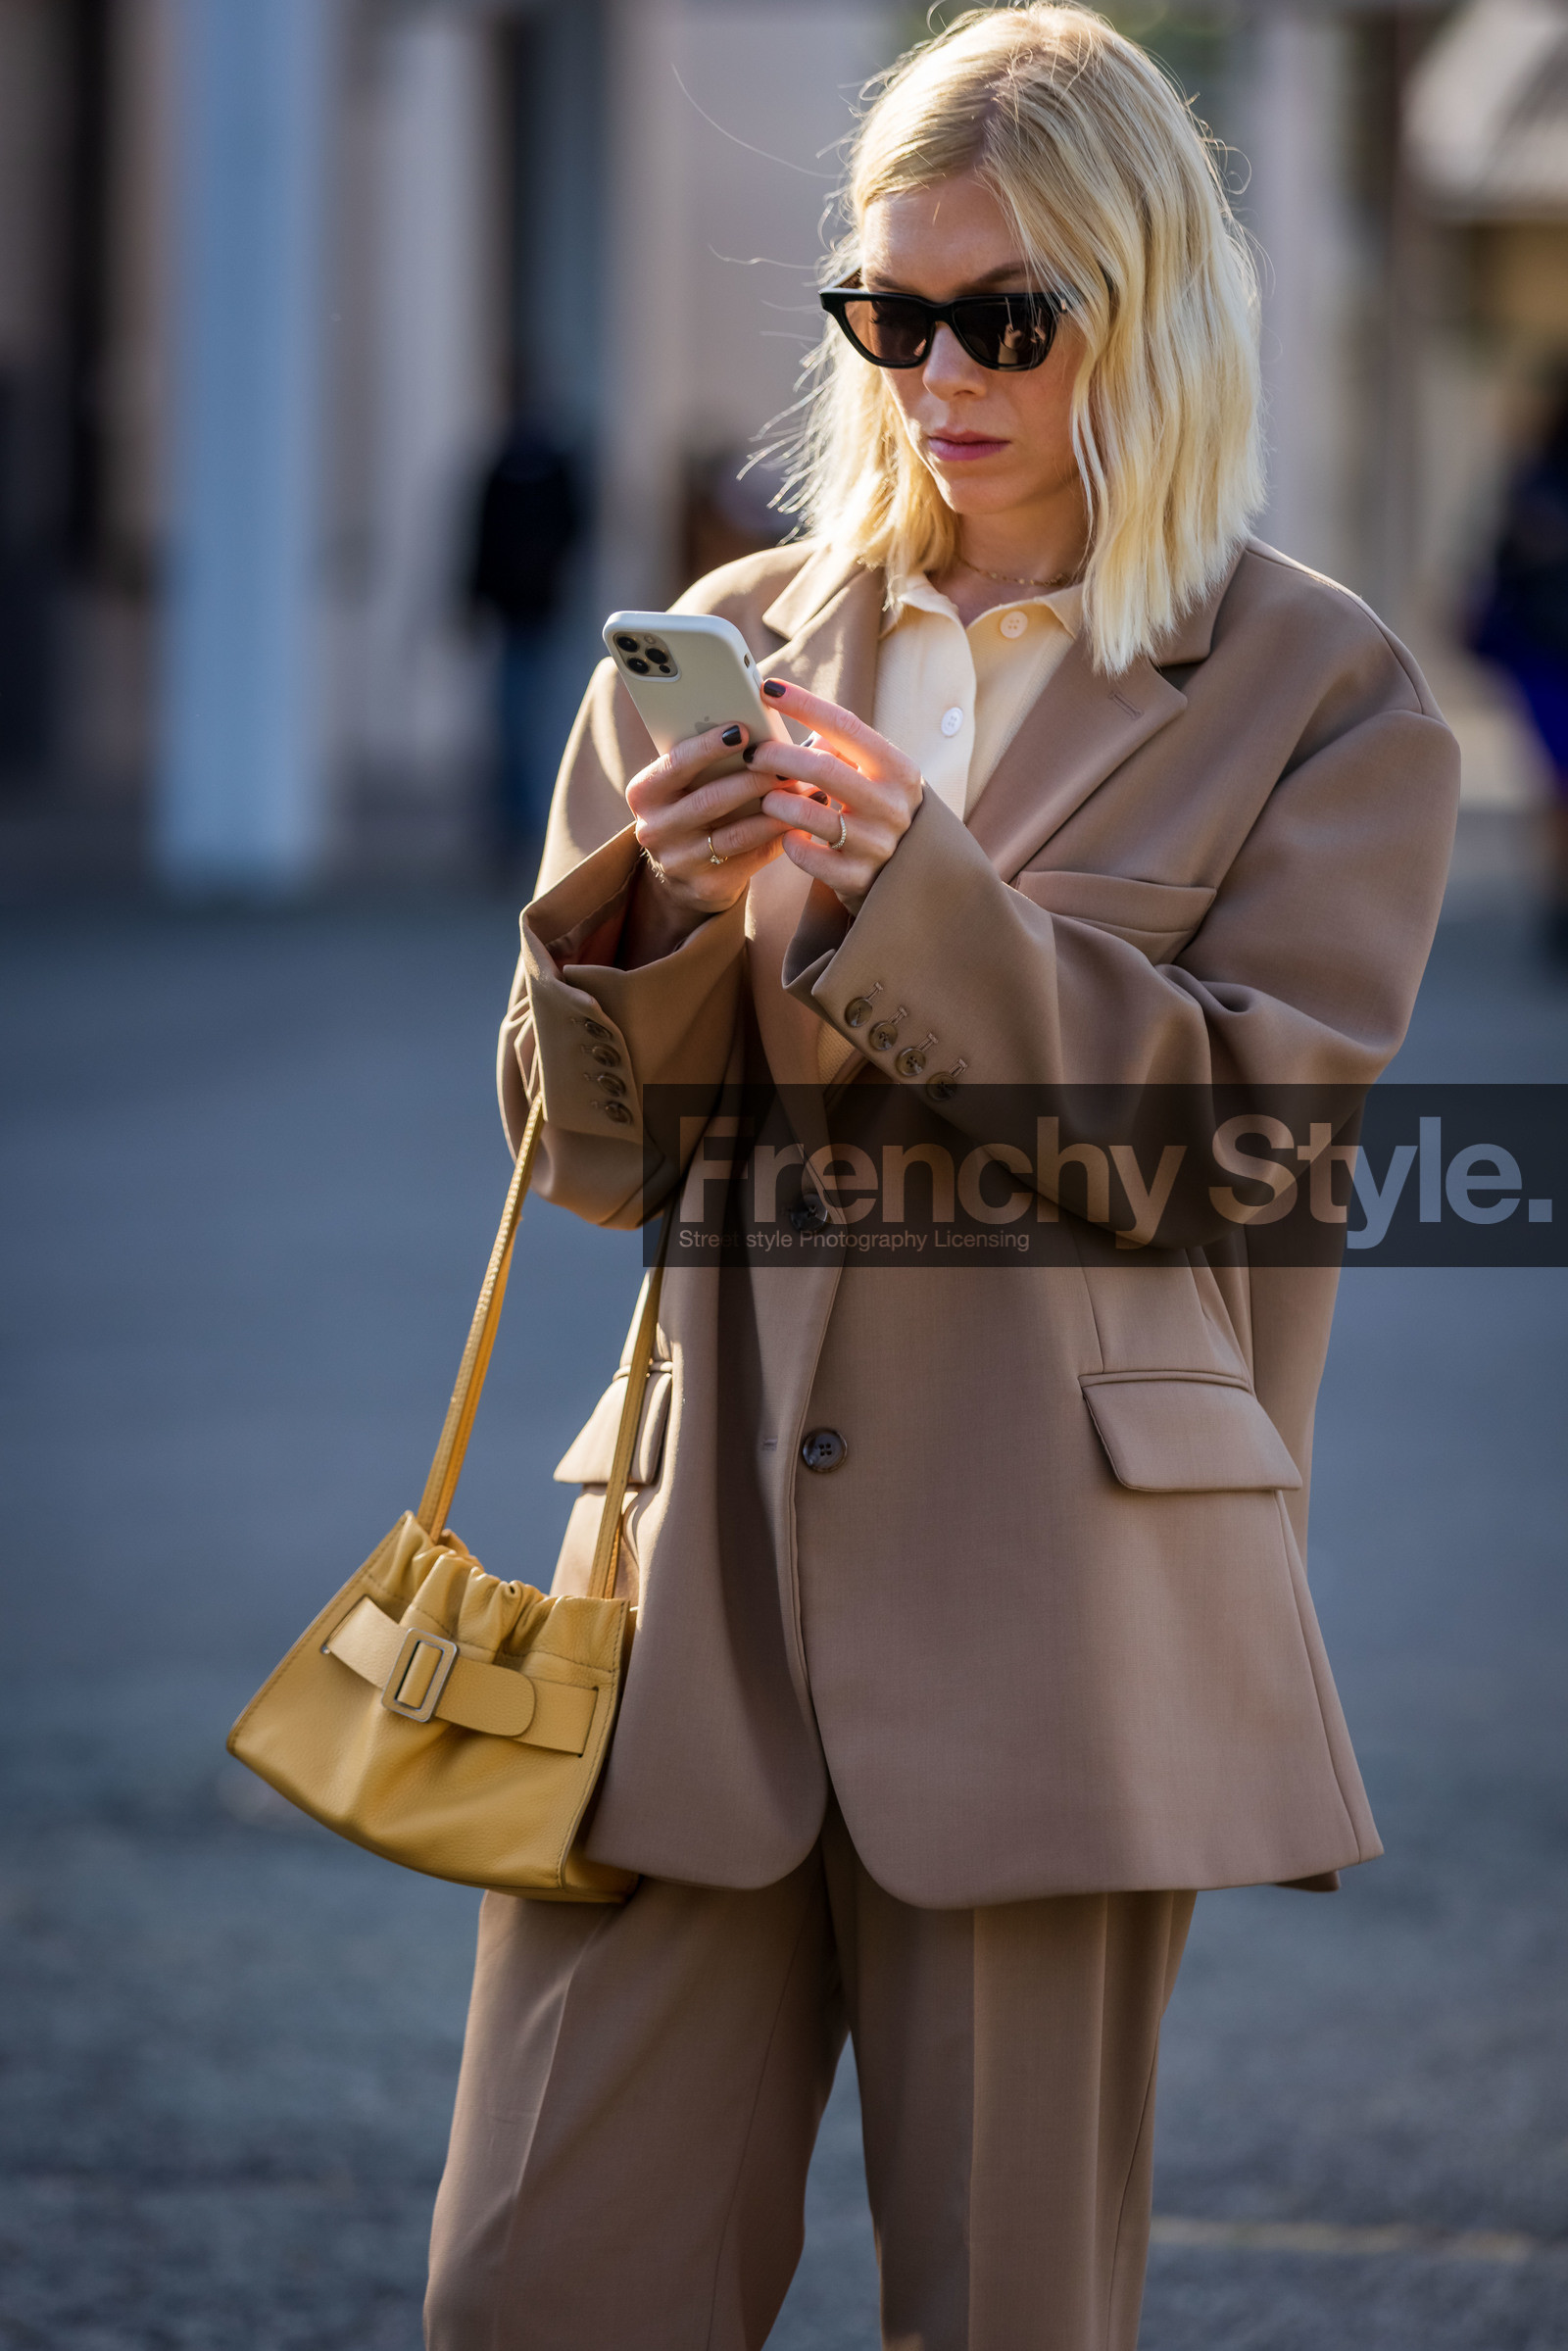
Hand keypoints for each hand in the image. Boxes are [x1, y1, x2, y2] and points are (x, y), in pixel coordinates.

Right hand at [622, 722, 793, 961]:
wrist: (685, 873)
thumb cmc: (697, 809)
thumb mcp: (690, 783)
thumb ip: (716, 757)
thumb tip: (764, 716)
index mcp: (645, 793)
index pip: (675, 764)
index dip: (708, 747)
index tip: (743, 730)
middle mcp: (654, 829)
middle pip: (710, 800)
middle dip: (755, 780)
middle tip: (790, 764)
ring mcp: (678, 861)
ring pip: (736, 833)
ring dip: (776, 811)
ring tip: (806, 791)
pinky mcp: (706, 886)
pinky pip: (751, 857)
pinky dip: (779, 836)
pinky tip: (802, 821)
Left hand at [742, 680, 922, 914]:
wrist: (908, 876)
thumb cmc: (878, 811)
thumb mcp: (876, 776)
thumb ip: (842, 749)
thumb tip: (791, 720)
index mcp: (899, 771)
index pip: (846, 726)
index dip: (804, 704)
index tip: (769, 689)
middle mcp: (892, 806)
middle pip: (822, 768)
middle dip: (778, 757)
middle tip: (752, 754)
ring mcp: (875, 845)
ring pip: (806, 814)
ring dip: (776, 802)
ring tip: (766, 798)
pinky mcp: (856, 879)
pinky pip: (805, 854)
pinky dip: (788, 841)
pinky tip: (788, 835)